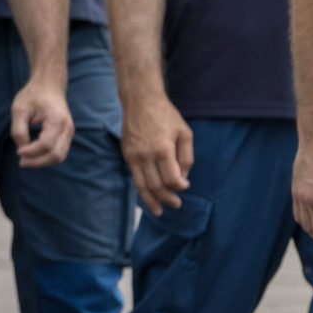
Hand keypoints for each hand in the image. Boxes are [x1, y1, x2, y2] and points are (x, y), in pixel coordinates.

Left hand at [8, 81, 74, 168]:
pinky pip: (59, 152)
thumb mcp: (19, 110)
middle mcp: (68, 128)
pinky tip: (34, 154)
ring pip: (60, 156)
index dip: (30, 152)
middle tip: (21, 161)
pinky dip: (47, 157)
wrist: (49, 85)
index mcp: (57, 120)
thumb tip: (22, 148)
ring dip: (43, 162)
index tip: (17, 151)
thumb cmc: (33, 95)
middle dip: (37, 162)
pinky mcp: (67, 134)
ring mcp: (69, 132)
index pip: (46, 145)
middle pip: (56, 155)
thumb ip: (19, 131)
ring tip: (26, 160)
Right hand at [121, 93, 194, 212]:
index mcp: (163, 149)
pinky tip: (148, 198)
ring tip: (160, 211)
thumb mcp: (185, 133)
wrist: (141, 102)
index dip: (180, 186)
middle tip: (176, 205)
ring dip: (152, 200)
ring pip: (142, 185)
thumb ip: (186, 157)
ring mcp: (133, 156)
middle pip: (156, 185)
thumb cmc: (167, 116)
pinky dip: (142, 190)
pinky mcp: (126, 155)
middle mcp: (145, 155)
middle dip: (167, 198)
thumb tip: (183, 178)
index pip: (171, 178)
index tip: (185, 186)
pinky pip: (134, 178)